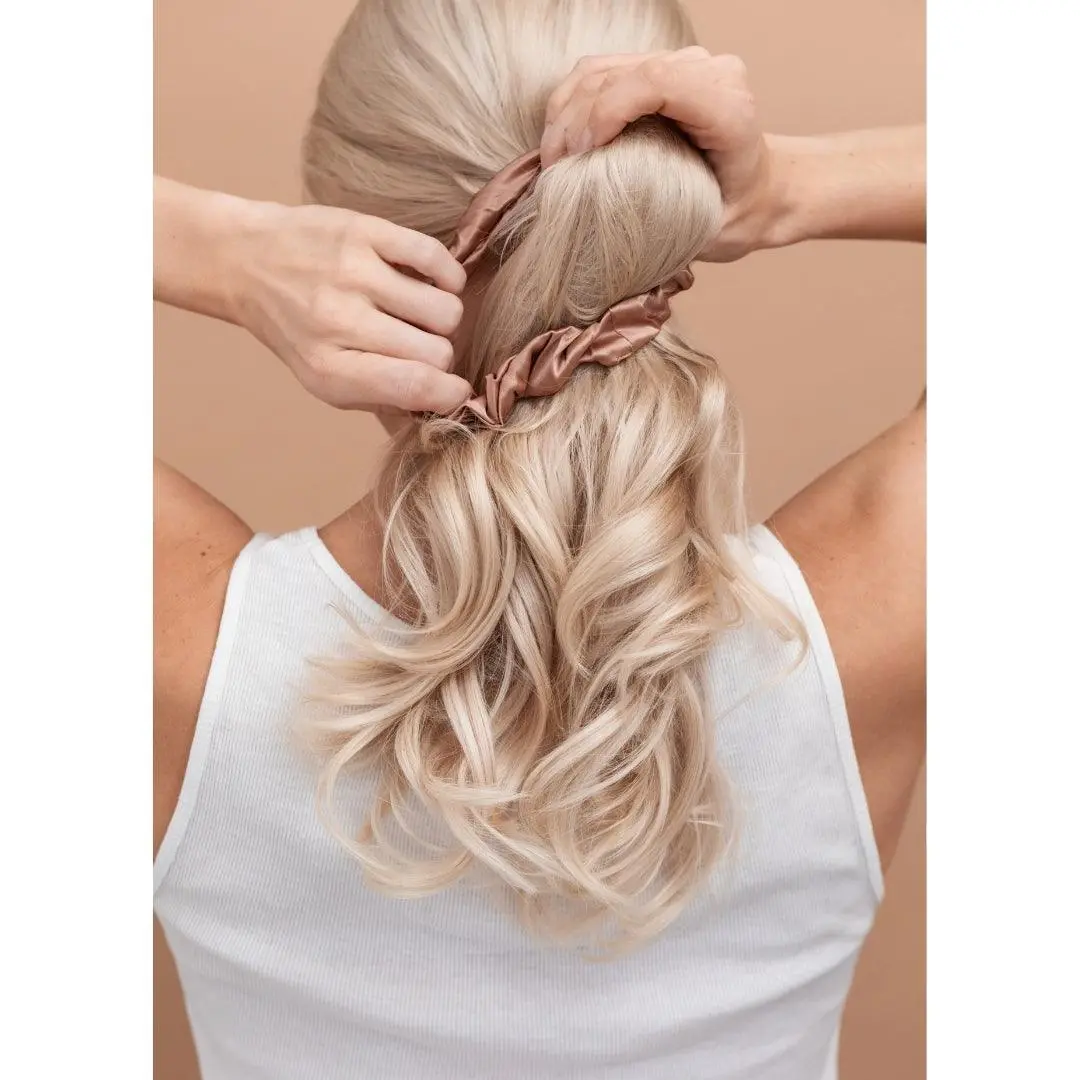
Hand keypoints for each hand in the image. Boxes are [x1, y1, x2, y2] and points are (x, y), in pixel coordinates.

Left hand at [221, 200, 470, 412]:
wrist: (244, 262)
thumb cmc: (295, 329)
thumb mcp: (323, 378)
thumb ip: (379, 396)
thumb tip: (442, 401)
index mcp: (328, 369)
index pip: (414, 387)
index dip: (448, 393)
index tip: (455, 390)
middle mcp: (338, 320)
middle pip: (437, 351)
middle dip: (438, 353)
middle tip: (419, 343)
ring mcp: (352, 272)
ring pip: (444, 309)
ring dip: (442, 317)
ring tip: (420, 313)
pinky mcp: (363, 231)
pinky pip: (435, 259)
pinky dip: (447, 275)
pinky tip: (433, 283)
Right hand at [541, 48, 775, 261]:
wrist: (762, 191)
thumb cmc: (738, 216)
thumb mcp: (713, 231)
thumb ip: (668, 219)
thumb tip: (601, 214)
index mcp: (728, 108)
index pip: (656, 83)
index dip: (607, 112)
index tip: (584, 156)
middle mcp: (707, 72)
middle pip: (618, 74)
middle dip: (575, 120)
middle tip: (556, 171)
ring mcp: (680, 64)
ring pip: (600, 69)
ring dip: (565, 113)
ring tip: (554, 160)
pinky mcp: (656, 69)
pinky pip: (600, 72)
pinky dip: (571, 104)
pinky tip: (563, 141)